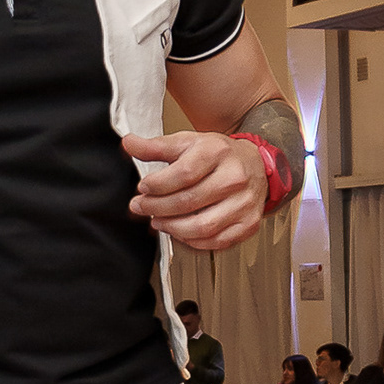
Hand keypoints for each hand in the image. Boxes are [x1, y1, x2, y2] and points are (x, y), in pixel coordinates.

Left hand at [121, 132, 265, 251]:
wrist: (255, 165)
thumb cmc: (218, 155)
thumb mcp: (187, 142)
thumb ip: (155, 146)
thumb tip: (128, 143)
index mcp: (218, 153)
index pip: (183, 174)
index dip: (157, 185)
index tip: (143, 188)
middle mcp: (234, 178)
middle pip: (188, 201)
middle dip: (157, 208)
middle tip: (141, 207)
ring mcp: (244, 203)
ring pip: (201, 226)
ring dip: (172, 228)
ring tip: (157, 221)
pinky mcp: (248, 224)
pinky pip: (215, 241)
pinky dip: (192, 241)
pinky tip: (179, 231)